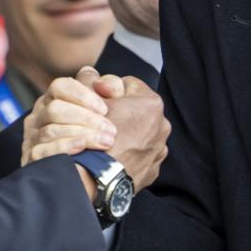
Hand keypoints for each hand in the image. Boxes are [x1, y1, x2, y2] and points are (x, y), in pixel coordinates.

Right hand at [21, 67, 122, 165]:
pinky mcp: (32, 160)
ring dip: (82, 135)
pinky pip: (42, 151)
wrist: (95, 175)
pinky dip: (63, 147)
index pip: (60, 86)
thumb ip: (111, 88)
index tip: (105, 109)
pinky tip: (82, 148)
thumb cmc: (103, 134)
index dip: (82, 95)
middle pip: (55, 109)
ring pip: (50, 130)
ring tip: (105, 142)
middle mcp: (39, 116)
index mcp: (54, 99)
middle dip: (86, 119)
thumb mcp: (112, 106)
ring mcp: (33, 138)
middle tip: (111, 130)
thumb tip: (103, 84)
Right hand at [100, 76, 169, 191]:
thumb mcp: (89, 98)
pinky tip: (113, 156)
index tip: (99, 101)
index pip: (127, 84)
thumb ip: (91, 80)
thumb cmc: (94, 135)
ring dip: (126, 133)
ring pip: (139, 132)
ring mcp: (159, 150)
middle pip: (135, 109)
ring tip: (106, 141)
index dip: (109, 90)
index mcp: (151, 103)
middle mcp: (162, 125)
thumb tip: (90, 72)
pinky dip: (130, 153)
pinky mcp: (152, 170)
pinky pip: (141, 154)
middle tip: (101, 121)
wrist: (97, 178)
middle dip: (121, 112)